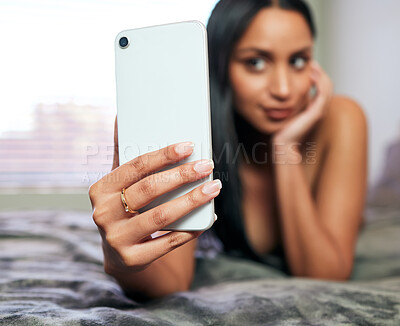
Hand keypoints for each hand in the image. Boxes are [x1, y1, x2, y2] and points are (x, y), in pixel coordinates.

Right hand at [89, 117, 220, 275]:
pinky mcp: (132, 259)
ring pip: (160, 216)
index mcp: (101, 189)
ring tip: (213, 188)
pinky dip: (190, 229)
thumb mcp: (119, 185)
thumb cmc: (124, 209)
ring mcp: (116, 239)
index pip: (135, 167)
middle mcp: (103, 214)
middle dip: (182, 175)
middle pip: (149, 189)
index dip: (163, 155)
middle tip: (207, 165)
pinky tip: (207, 218)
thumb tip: (119, 116)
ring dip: (191, 201)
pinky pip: (167, 242)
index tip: (189, 146)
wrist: (118, 253)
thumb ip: (122, 155)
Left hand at [273, 61, 332, 144]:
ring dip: (321, 74)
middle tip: (312, 62)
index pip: (322, 87)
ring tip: (313, 65)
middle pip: (328, 85)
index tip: (309, 66)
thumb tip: (283, 91)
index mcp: (315, 108)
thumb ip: (291, 102)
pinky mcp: (316, 113)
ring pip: (327, 87)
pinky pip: (323, 93)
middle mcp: (320, 109)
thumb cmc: (283, 129)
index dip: (318, 75)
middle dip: (321, 72)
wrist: (284, 144)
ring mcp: (319, 111)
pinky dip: (320, 82)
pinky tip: (312, 75)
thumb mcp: (288, 111)